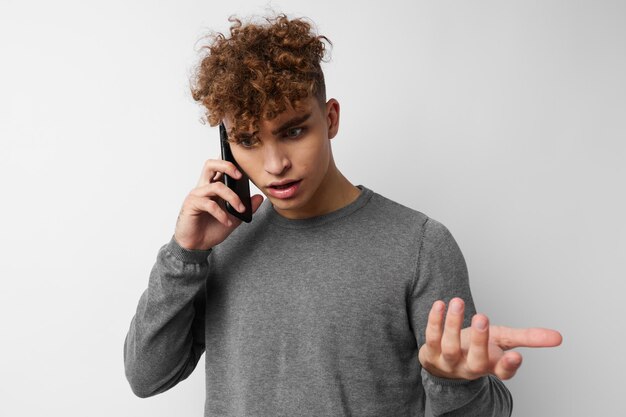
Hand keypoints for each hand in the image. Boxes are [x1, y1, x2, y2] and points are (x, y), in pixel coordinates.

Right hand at [174, 158, 263, 249]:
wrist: (197, 245)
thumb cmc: (211, 228)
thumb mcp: (235, 218)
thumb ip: (246, 208)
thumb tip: (259, 197)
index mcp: (213, 186)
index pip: (219, 167)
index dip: (229, 162)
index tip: (245, 169)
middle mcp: (203, 187)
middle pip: (210, 164)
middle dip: (227, 166)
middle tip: (240, 176)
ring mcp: (197, 195)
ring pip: (216, 186)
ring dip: (232, 198)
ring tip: (240, 209)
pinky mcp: (192, 205)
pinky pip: (210, 204)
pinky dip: (222, 214)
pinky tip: (227, 222)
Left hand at [418, 298, 561, 380]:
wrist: (444, 361)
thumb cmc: (477, 347)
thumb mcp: (503, 341)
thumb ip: (528, 338)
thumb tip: (558, 337)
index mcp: (491, 366)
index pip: (502, 371)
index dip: (509, 366)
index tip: (516, 355)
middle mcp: (470, 367)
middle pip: (476, 360)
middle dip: (480, 340)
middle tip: (482, 317)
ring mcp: (449, 362)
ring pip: (451, 347)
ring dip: (453, 324)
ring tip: (458, 301)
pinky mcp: (430, 353)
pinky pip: (431, 337)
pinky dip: (435, 321)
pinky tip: (440, 304)